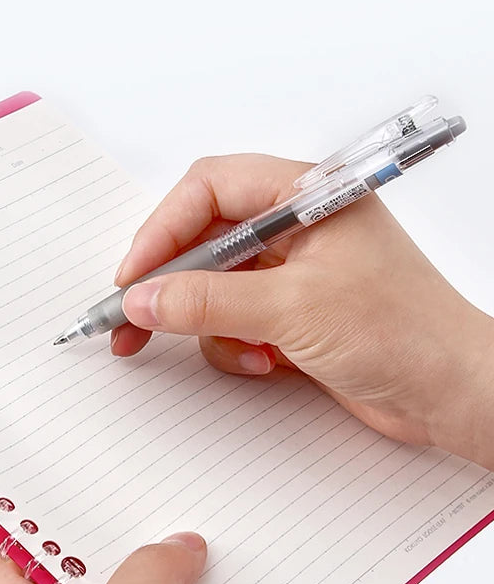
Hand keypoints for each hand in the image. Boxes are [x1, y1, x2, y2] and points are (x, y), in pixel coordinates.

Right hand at [114, 155, 493, 470]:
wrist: (449, 393)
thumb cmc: (403, 331)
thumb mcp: (293, 308)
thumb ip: (209, 301)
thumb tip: (145, 298)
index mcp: (305, 196)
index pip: (209, 189)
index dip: (162, 229)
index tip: (134, 276)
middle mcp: (294, 229)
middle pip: (203, 241)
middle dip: (170, 285)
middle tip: (133, 319)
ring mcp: (290, 273)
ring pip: (213, 288)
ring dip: (212, 326)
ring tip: (244, 351)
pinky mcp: (289, 314)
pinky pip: (233, 321)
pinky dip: (235, 346)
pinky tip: (265, 362)